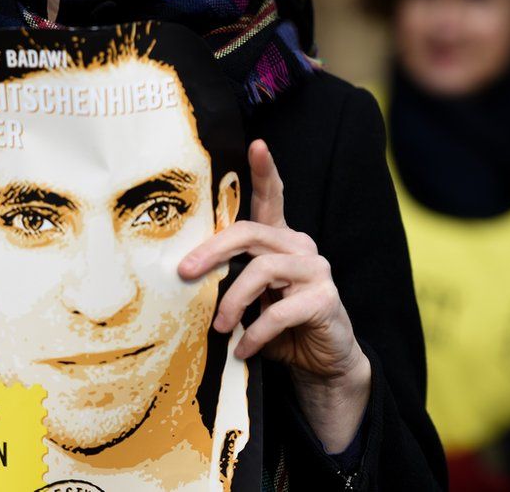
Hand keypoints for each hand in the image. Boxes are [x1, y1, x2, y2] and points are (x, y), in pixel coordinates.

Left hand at [178, 140, 369, 452]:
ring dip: (233, 300)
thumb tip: (184, 276)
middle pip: (251, 233)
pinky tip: (245, 348)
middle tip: (184, 272)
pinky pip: (279, 311)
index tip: (256, 144)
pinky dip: (255, 332)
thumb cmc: (278, 328)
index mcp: (280, 241)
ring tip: (219, 327)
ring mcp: (317, 271)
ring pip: (262, 270)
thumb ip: (229, 280)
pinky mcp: (325, 300)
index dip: (265, 171)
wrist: (321, 365)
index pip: (273, 198)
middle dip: (212, 251)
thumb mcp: (249, 300)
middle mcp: (301, 247)